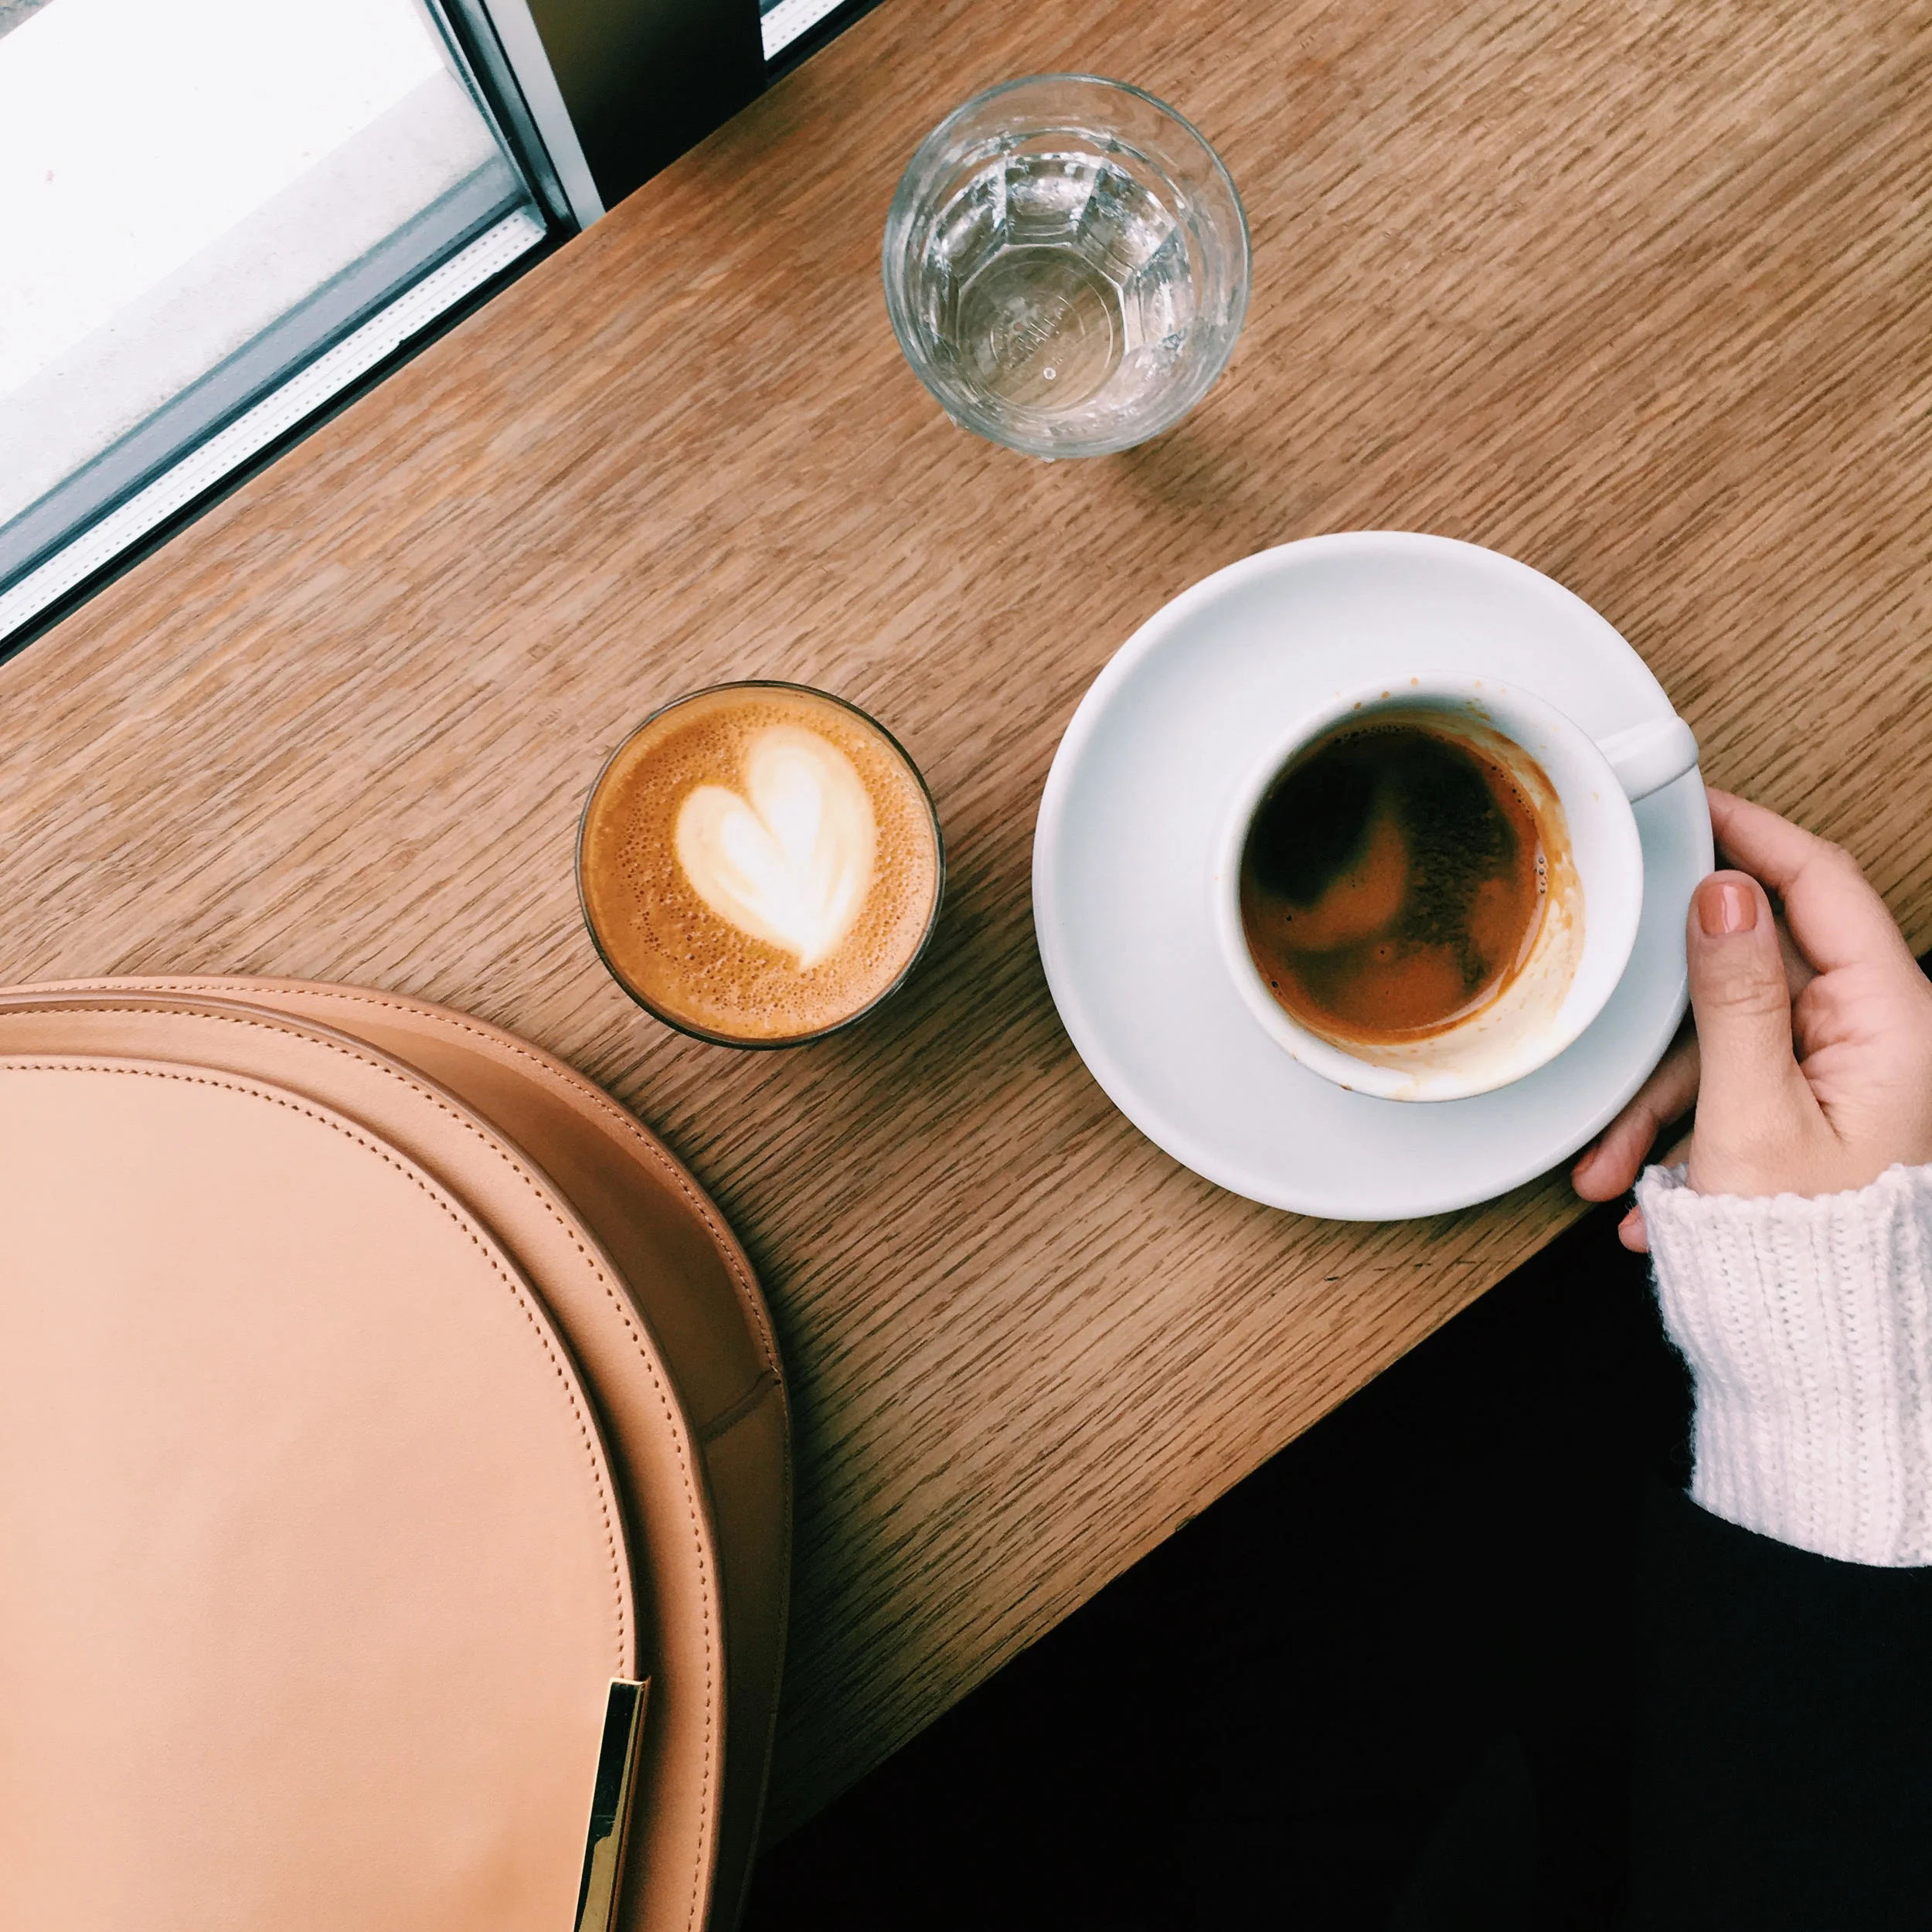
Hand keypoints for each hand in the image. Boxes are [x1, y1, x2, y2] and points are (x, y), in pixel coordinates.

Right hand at [1572, 789, 1931, 1250]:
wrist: (1827, 1366)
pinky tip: (1649, 1191)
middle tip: (1603, 1013)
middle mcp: (1879, 1040)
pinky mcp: (1816, 1117)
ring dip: (1660, 1104)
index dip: (1754, 835)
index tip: (1693, 804)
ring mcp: (1846, 1080)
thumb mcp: (1749, 1116)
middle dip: (1667, 1026)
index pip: (1822, 886)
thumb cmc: (1808, 1256)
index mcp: (1895, 1022)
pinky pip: (1735, 1093)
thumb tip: (1724, 892)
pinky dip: (1684, 1136)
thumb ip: (1734, 995)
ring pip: (1730, 1045)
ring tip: (1612, 1169)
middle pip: (1755, 975)